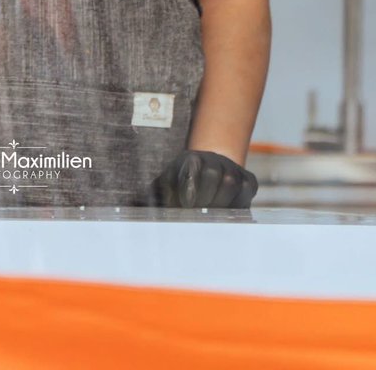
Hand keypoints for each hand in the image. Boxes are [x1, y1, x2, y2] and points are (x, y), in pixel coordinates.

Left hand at [140, 149, 257, 208]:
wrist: (208, 171)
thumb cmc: (180, 185)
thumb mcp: (163, 187)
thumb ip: (147, 196)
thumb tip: (127, 206)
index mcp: (190, 159)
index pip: (193, 165)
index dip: (190, 185)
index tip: (185, 204)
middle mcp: (213, 159)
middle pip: (215, 174)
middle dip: (205, 198)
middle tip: (198, 216)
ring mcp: (233, 169)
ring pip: (232, 183)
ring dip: (220, 203)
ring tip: (209, 217)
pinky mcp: (248, 181)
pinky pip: (247, 191)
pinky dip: (238, 204)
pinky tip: (225, 215)